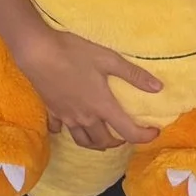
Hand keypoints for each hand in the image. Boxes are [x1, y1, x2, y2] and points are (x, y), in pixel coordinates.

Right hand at [16, 16, 163, 148]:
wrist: (37, 52)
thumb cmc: (73, 52)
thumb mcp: (108, 59)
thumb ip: (133, 74)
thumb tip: (159, 88)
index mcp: (102, 106)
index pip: (128, 131)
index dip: (145, 136)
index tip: (154, 132)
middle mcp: (85, 117)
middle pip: (104, 141)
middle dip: (118, 142)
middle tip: (126, 136)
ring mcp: (66, 116)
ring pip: (83, 141)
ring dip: (96, 144)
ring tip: (102, 139)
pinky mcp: (51, 111)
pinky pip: (59, 128)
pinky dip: (66, 131)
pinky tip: (67, 126)